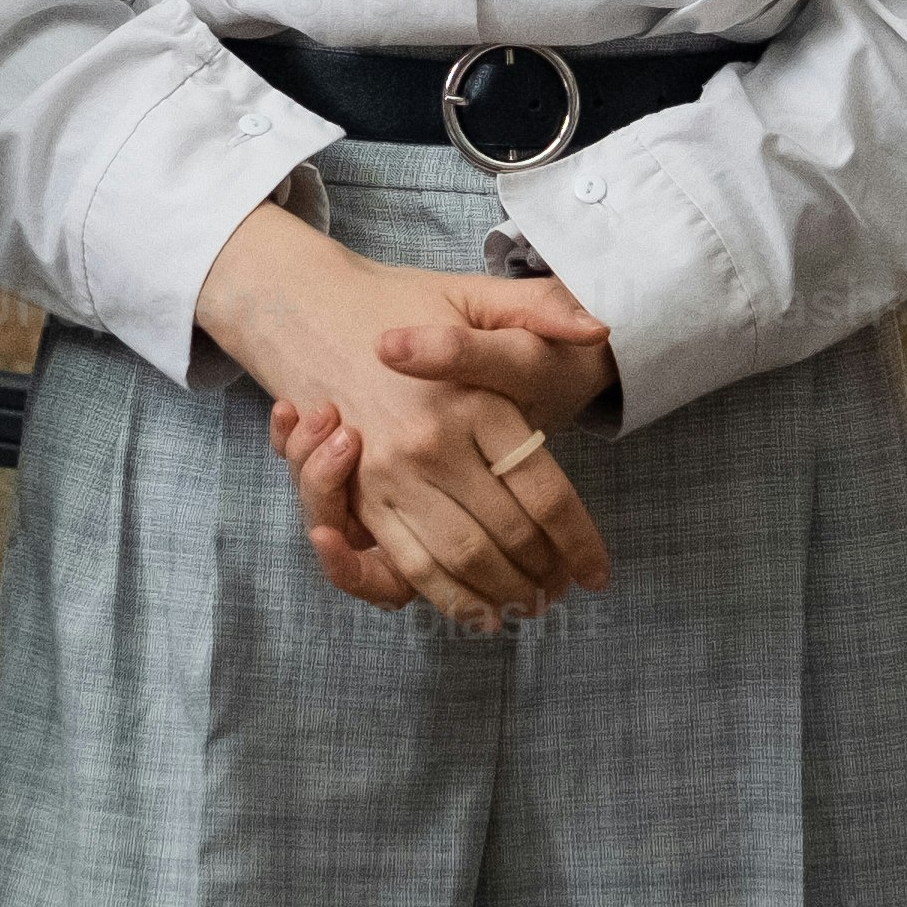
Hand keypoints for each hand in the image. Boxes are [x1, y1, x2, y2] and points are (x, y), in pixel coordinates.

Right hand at [200, 205, 614, 628]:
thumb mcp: (475, 294)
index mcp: (472, 400)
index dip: (580, 543)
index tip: (599, 573)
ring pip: (463, 560)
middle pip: (509, 537)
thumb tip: (599, 330)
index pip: (544, 493)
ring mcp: (389, 475)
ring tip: (534, 603)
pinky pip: (410, 566)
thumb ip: (542, 310)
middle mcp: (431, 444)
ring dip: (505, 593)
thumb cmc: (403, 304)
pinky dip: (451, 599)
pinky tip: (482, 612)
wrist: (307, 309)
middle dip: (546, 573)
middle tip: (568, 589)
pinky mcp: (359, 497)